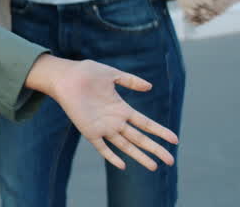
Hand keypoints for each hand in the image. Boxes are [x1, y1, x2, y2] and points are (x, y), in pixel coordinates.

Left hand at [25, 54, 178, 170]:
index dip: (160, 131)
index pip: (145, 123)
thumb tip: (149, 87)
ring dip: (139, 156)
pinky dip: (111, 156)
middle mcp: (115, 120)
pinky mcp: (89, 130)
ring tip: (154, 167)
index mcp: (121, 108)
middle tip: (171, 160)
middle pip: (139, 138)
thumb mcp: (111, 74)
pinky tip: (122, 165)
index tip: (175, 140)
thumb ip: (130, 80)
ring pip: (125, 146)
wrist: (64, 76)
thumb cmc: (86, 73)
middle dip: (155, 149)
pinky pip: (102, 147)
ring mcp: (103, 127)